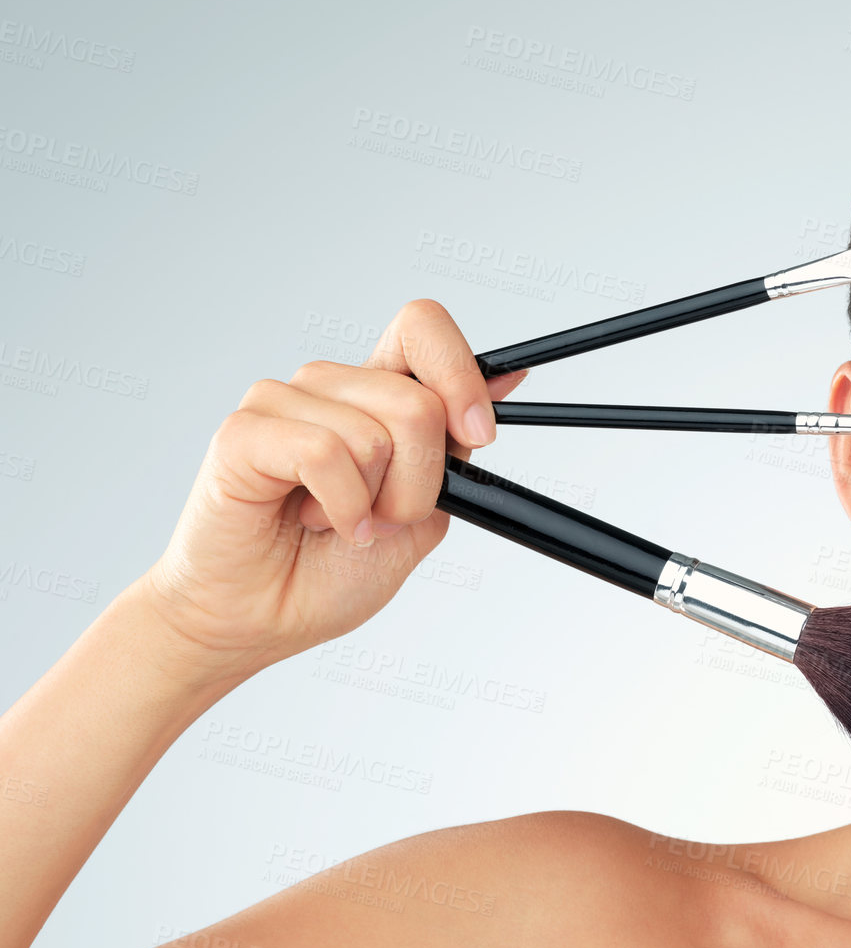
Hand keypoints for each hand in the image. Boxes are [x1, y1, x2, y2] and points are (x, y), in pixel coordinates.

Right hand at [138, 299, 528, 688]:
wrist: (262, 620)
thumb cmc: (331, 571)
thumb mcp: (424, 514)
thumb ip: (457, 450)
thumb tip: (510, 377)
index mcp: (374, 394)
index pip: (423, 327)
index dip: (460, 373)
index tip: (477, 435)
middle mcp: (329, 387)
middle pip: (417, 401)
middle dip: (419, 485)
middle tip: (383, 519)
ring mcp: (282, 402)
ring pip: (375, 434)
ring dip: (374, 503)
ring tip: (340, 523)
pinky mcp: (244, 431)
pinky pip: (324, 453)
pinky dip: (339, 506)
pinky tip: (318, 523)